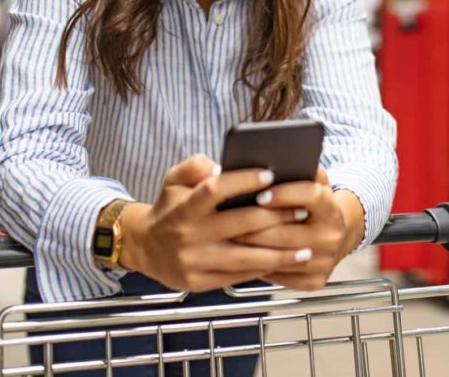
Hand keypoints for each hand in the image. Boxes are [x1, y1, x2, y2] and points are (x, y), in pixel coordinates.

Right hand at [118, 156, 310, 292]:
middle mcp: (188, 235)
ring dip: (279, 253)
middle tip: (302, 210)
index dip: (243, 181)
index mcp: (184, 207)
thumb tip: (219, 166)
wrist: (143, 247)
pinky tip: (284, 263)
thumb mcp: (173, 180)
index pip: (215, 190)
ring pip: (244, 257)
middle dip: (275, 217)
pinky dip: (263, 269)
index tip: (271, 174)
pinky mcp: (198, 282)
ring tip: (305, 248)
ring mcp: (193, 261)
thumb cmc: (170, 208)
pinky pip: (237, 276)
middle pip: (239, 224)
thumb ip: (194, 166)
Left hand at [231, 168, 365, 290]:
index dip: (285, 194)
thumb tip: (271, 163)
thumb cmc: (313, 204)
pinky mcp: (315, 281)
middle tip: (226, 220)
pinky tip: (241, 255)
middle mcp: (331, 236)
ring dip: (249, 247)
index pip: (311, 196)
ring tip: (227, 236)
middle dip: (253, 225)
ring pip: (278, 256)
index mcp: (331, 207)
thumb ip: (299, 169)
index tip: (260, 194)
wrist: (337, 235)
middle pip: (285, 231)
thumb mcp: (313, 181)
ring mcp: (324, 261)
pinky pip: (278, 275)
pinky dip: (257, 266)